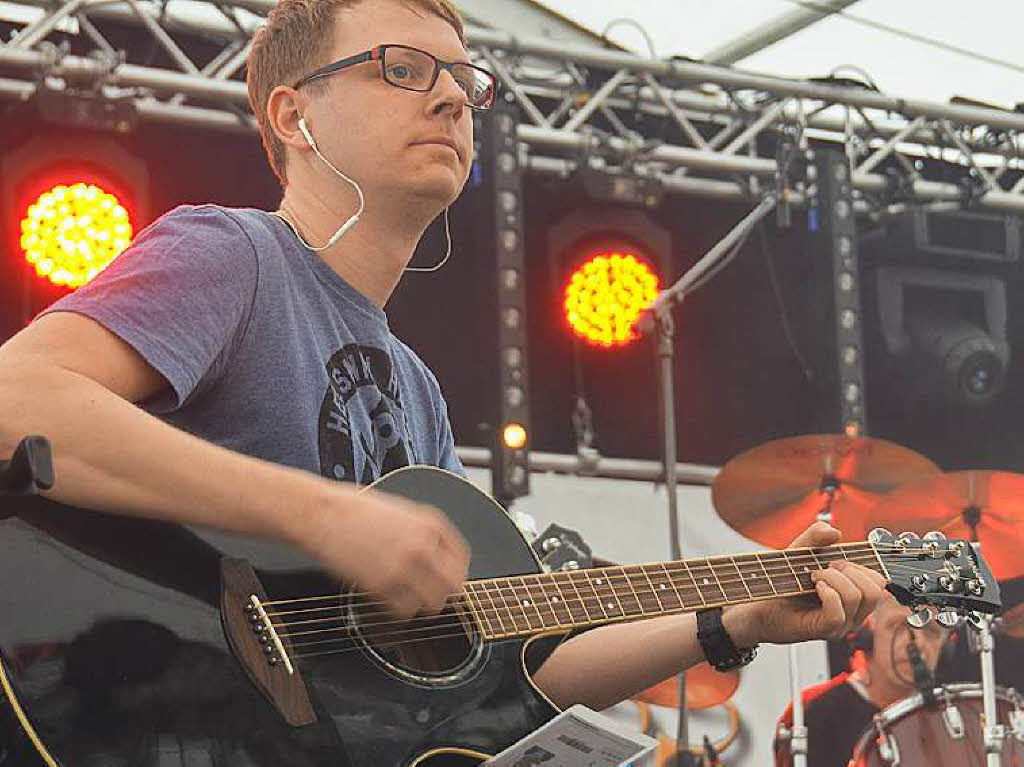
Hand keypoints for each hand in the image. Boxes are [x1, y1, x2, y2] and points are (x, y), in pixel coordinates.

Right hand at [297, 482, 470, 619]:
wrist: (322, 513)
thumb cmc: (355, 510)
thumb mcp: (401, 511)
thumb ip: (423, 532)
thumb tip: (438, 558)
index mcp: (431, 523)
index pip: (462, 559)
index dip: (455, 573)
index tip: (446, 580)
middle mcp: (423, 545)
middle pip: (453, 585)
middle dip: (443, 592)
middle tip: (430, 595)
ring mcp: (404, 567)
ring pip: (433, 603)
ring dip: (422, 604)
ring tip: (408, 600)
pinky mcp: (382, 585)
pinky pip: (405, 611)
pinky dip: (400, 611)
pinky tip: (390, 602)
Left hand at [724, 521, 885, 646]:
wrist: (760, 604)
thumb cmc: (783, 582)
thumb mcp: (800, 552)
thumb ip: (815, 537)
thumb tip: (835, 532)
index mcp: (855, 595)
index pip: (879, 581)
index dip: (859, 565)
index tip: (835, 560)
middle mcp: (853, 612)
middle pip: (875, 590)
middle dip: (848, 570)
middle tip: (823, 569)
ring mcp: (842, 624)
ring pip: (858, 598)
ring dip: (833, 579)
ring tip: (814, 577)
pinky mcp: (825, 631)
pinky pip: (838, 614)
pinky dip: (827, 594)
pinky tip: (815, 587)